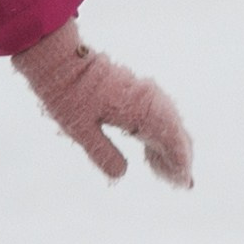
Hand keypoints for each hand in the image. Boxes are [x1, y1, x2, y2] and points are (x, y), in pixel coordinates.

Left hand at [12, 20, 193, 186]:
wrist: (60, 58)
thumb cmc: (67, 93)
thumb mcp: (80, 129)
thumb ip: (102, 153)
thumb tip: (122, 174)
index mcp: (140, 108)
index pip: (172, 138)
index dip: (180, 162)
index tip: (184, 183)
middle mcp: (147, 99)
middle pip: (176, 130)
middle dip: (180, 157)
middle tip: (181, 184)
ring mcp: (142, 93)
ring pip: (169, 122)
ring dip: (171, 146)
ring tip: (167, 172)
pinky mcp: (133, 91)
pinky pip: (156, 114)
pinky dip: (159, 133)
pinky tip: (151, 151)